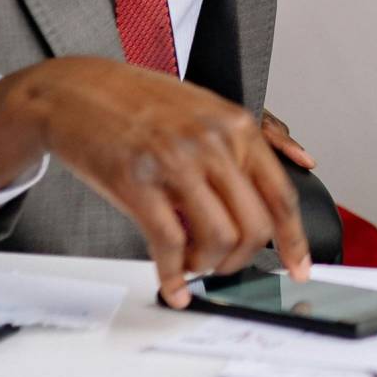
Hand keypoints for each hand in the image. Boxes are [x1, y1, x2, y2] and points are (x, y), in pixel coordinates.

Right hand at [0, 58, 312, 308]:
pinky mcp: (136, 182)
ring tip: (194, 265)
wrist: (75, 90)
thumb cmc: (138, 103)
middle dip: (243, 260)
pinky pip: (169, 244)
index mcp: (236, 126)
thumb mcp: (204, 109)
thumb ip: (246, 141)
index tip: (297, 268)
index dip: (294, 241)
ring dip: (209, 267)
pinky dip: (174, 276)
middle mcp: (212, 142)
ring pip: (219, 239)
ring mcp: (174, 162)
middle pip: (255, 226)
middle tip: (224, 267)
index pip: (280, 195)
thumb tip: (301, 161)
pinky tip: (172, 285)